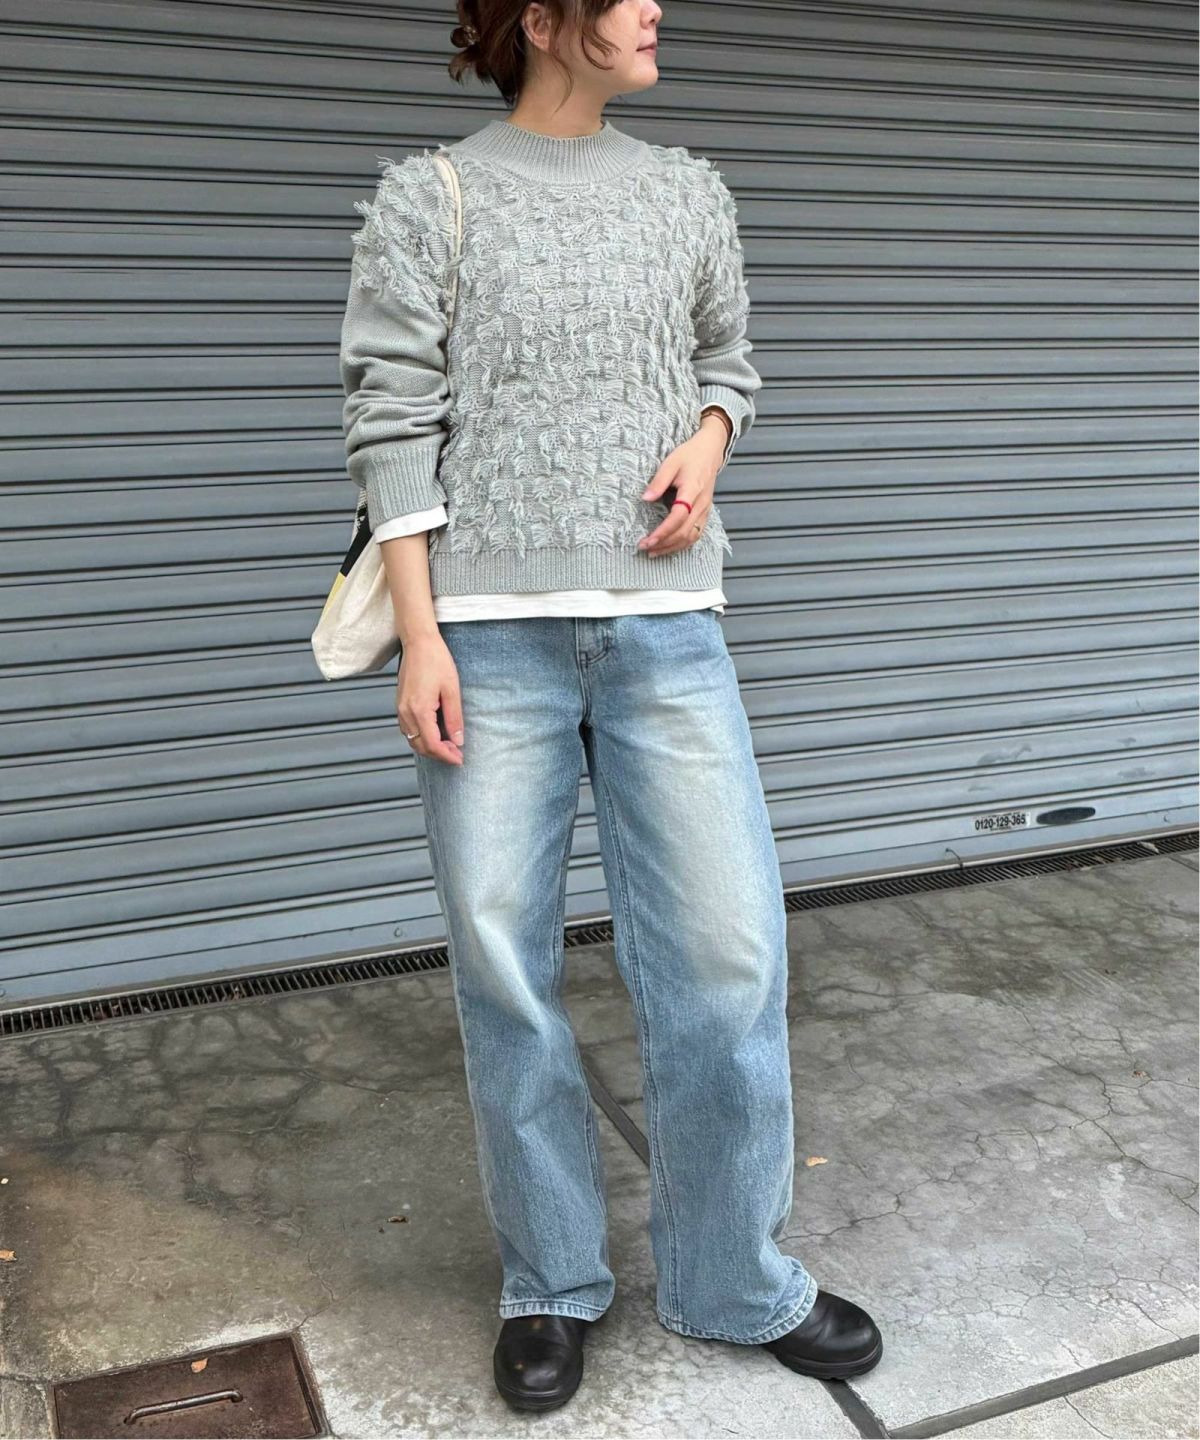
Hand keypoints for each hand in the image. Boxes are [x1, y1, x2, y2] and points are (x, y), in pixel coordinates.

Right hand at [396, 632, 463, 765]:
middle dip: (439, 754)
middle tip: (457, 753)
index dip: (447, 755)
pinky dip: (421, 737)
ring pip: (413, 740)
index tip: (460, 759)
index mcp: (419, 710)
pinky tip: (435, 732)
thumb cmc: (436, 660)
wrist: (418, 642)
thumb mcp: (452, 690)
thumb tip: (458, 740)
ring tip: (448, 744)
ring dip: (430, 747)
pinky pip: (408, 730)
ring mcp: (400, 709)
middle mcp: (406, 713)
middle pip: (421, 746)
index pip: (432, 744)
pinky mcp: (400, 704)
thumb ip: (454, 718)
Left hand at [636, 414, 727, 555]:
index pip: (678, 517)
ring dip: (673, 547)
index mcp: (692, 490)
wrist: (710, 451)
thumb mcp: (670, 463)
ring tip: (655, 552)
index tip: (648, 540)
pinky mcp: (706, 513)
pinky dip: (683, 543)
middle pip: (684, 532)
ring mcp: (706, 510)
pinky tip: (670, 546)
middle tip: (645, 548)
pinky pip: (696, 534)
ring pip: (691, 537)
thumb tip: (645, 499)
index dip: (663, 531)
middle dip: (664, 543)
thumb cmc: (689, 455)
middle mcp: (701, 504)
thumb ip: (658, 482)